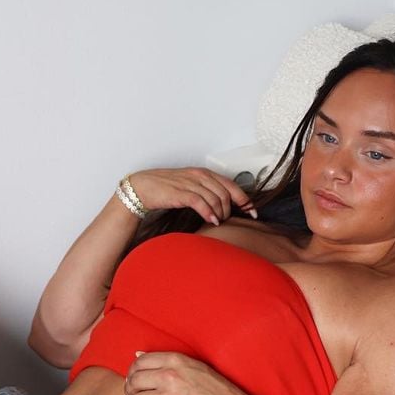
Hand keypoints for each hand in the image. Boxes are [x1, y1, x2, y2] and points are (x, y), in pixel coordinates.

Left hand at [124, 351, 255, 394]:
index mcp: (175, 361)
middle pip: (134, 381)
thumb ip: (166, 361)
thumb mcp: (194, 367)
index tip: (134, 379)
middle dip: (130, 389)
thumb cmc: (215, 390)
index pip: (140, 362)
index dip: (132, 371)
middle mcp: (169, 377)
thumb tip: (136, 354)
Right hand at [126, 168, 258, 225]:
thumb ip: (206, 193)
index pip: (231, 184)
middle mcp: (199, 176)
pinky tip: (212, 221)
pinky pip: (200, 202)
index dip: (244, 198)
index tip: (252, 211)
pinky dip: (209, 212)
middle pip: (225, 193)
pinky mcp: (180, 193)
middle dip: (231, 209)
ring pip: (215, 198)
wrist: (142, 187)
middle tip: (227, 220)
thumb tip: (222, 207)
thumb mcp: (190, 187)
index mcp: (204, 173)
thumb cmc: (166, 189)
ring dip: (220, 212)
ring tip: (218, 221)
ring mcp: (190, 183)